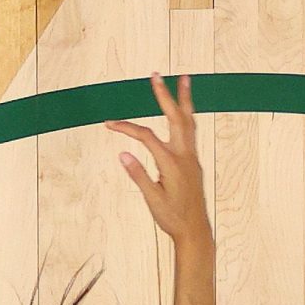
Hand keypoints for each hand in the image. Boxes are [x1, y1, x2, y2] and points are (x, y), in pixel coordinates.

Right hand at [107, 73, 210, 251]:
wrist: (195, 230)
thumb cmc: (172, 217)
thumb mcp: (152, 200)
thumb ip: (138, 175)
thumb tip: (123, 154)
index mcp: (171, 164)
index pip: (146, 137)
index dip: (126, 128)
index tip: (109, 124)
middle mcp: (184, 156)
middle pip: (175, 117)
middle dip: (164, 95)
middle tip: (156, 74)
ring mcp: (192, 157)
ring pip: (189, 121)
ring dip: (184, 99)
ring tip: (184, 79)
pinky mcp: (194, 162)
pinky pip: (190, 131)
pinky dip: (186, 115)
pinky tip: (183, 111)